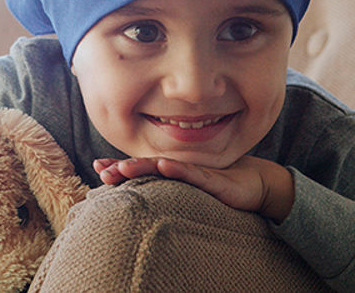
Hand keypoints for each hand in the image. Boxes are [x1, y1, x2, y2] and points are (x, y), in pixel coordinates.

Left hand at [93, 155, 294, 222]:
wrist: (255, 181)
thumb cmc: (220, 184)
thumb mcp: (191, 187)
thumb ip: (168, 185)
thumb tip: (142, 188)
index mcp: (172, 171)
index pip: (141, 168)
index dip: (120, 166)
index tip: (99, 167)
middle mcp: (180, 168)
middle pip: (146, 166)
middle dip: (123, 168)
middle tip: (103, 171)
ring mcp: (195, 172)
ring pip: (164, 168)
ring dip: (142, 166)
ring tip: (123, 168)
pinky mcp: (212, 180)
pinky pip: (192, 175)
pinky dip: (177, 170)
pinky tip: (164, 166)